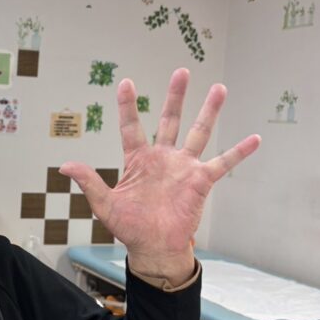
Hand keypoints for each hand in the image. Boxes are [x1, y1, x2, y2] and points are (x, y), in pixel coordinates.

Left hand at [60, 68, 260, 285]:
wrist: (153, 248)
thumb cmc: (129, 227)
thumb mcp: (104, 204)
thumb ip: (88, 182)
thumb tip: (64, 165)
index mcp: (137, 160)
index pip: (131, 126)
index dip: (129, 105)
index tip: (126, 82)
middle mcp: (162, 158)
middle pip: (170, 119)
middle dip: (176, 96)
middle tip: (182, 71)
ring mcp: (183, 168)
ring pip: (198, 132)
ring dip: (209, 111)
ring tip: (219, 88)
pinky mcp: (201, 181)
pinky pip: (223, 163)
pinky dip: (239, 152)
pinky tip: (255, 138)